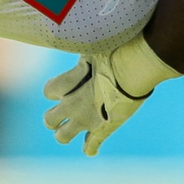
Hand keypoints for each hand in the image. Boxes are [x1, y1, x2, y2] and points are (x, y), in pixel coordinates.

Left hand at [42, 34, 179, 155]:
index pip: (48, 90)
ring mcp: (87, 120)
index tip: (61, 87)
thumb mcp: (92, 46)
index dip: (54, 89)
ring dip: (64, 133)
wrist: (135, 66)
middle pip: (49, 119)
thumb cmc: (114, 50)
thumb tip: (76, 32)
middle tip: (61, 111)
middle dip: (53, 117)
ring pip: (63, 136)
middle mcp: (72, 105)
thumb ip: (83, 52)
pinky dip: (90, 148)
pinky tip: (89, 150)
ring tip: (68, 130)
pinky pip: (93, 144)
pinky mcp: (104, 128)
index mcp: (66, 85)